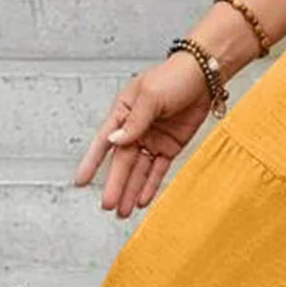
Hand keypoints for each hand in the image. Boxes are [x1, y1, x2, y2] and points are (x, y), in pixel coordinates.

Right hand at [74, 50, 214, 217]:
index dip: (92, 162)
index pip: (103, 142)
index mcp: (123, 113)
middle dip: (116, 184)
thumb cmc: (174, 77)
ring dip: (131, 190)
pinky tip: (143, 200)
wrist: (204, 75)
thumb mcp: (150, 96)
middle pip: (122, 162)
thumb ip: (134, 122)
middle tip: (108, 205)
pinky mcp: (170, 146)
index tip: (81, 181)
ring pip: (138, 170)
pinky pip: (157, 169)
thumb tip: (115, 141)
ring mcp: (152, 139)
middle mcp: (134, 129)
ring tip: (123, 211)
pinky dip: (150, 185)